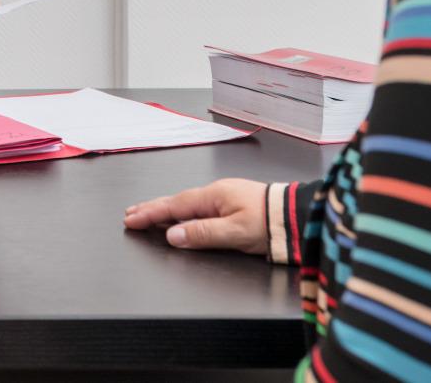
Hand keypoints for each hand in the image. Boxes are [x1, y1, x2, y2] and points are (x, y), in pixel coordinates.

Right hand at [122, 178, 267, 254]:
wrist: (300, 216)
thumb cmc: (271, 223)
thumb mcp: (236, 232)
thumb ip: (203, 234)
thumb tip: (173, 235)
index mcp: (213, 196)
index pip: (173, 206)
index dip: (150, 213)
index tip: (130, 220)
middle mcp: (216, 193)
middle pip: (175, 201)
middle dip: (151, 208)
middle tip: (130, 214)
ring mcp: (224, 197)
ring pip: (186, 203)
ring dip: (164, 209)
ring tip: (147, 213)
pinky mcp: (233, 204)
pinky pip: (198, 206)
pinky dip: (181, 211)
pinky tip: (179, 215)